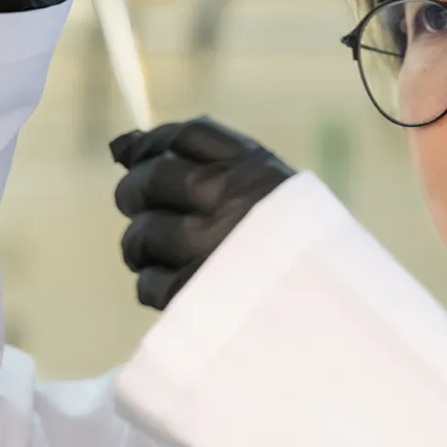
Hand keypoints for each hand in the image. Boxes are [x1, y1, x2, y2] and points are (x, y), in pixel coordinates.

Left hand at [111, 118, 296, 310]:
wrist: (328, 310)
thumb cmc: (289, 242)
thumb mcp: (264, 185)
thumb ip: (199, 156)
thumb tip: (118, 145)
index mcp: (255, 171)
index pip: (186, 136)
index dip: (154, 145)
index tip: (140, 158)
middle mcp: (231, 202)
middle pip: (153, 179)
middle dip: (137, 193)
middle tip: (146, 208)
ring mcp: (211, 250)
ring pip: (142, 234)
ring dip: (143, 244)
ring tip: (168, 253)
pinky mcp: (196, 295)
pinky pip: (149, 283)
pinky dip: (155, 284)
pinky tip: (181, 283)